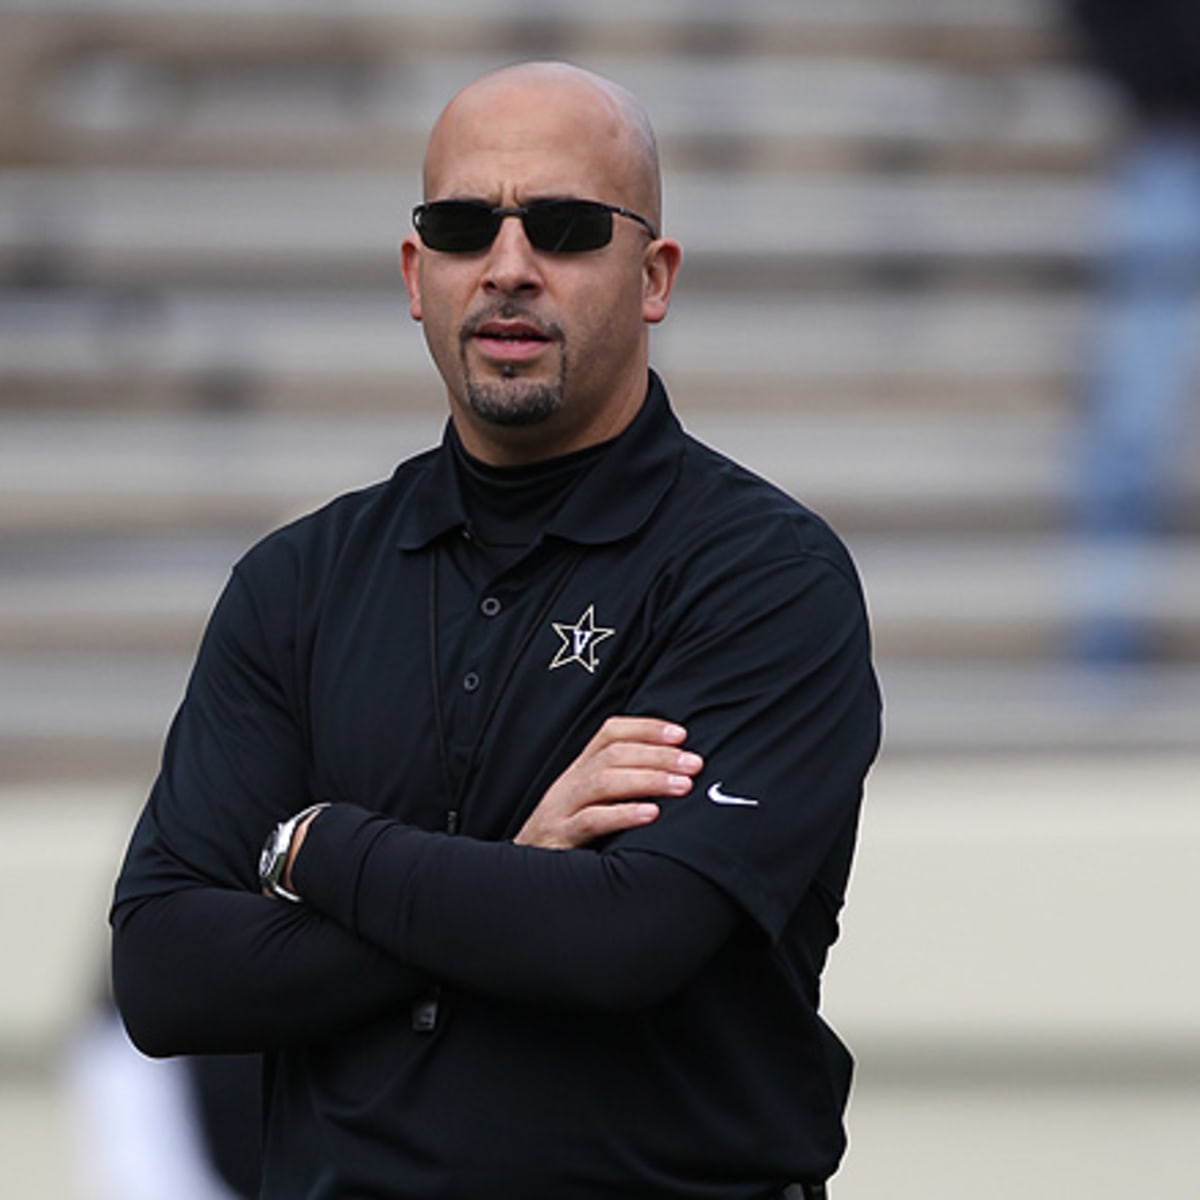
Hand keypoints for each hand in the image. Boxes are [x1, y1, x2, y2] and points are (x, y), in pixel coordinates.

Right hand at [514, 717, 701, 849]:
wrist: (521, 881)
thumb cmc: (569, 841)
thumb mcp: (590, 805)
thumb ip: (622, 786)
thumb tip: (675, 773)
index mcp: (578, 770)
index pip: (610, 733)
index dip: (645, 728)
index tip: (681, 735)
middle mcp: (569, 784)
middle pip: (612, 755)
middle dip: (657, 755)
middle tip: (693, 764)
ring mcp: (561, 810)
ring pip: (603, 782)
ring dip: (648, 780)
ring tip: (682, 786)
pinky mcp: (559, 840)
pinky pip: (590, 821)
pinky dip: (623, 814)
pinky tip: (652, 815)